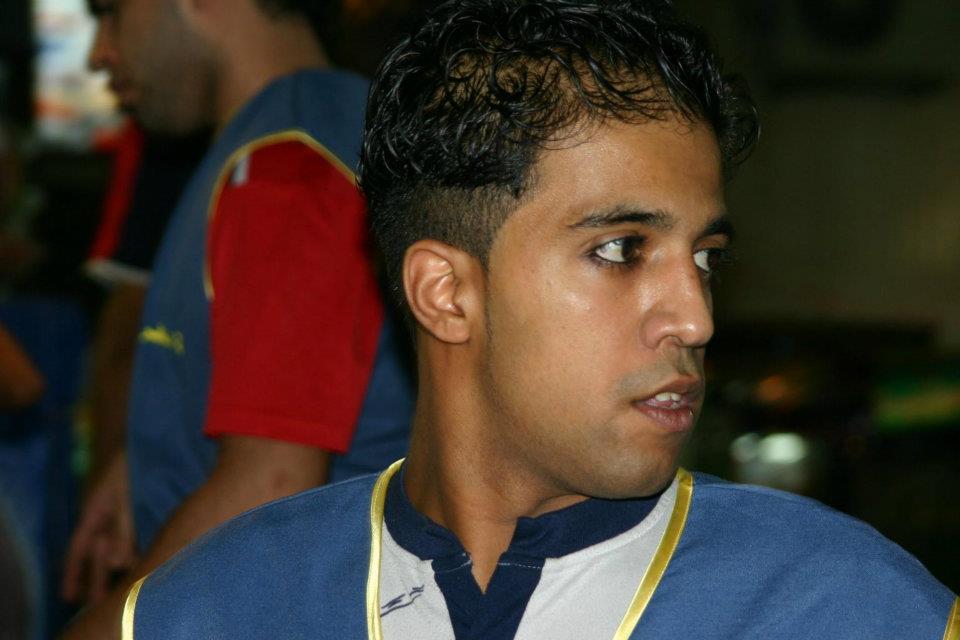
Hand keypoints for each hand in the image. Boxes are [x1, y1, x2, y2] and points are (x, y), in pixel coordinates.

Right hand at [62, 451, 136, 604]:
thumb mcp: (126, 500)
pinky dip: (135, 551)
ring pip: (116, 548)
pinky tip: (143, 566)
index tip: (68, 596)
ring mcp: (121, 514)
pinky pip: (133, 537)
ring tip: (121, 593)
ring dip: (118, 568)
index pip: (78, 548)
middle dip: (96, 579)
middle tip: (97, 605)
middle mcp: (105, 516)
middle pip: (97, 554)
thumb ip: (123, 532)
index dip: (73, 573)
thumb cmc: (131, 468)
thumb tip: (117, 565)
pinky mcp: (138, 511)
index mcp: (94, 511)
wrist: (151, 443)